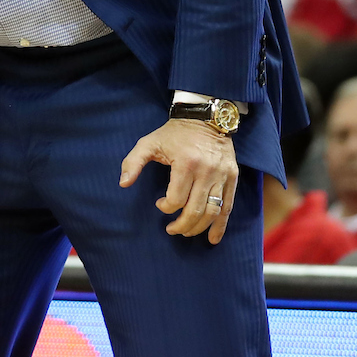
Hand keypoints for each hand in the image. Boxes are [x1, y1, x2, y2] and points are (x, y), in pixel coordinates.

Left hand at [119, 119, 237, 244]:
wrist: (206, 118)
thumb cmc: (175, 133)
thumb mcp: (150, 142)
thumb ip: (133, 162)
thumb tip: (123, 184)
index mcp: (186, 162)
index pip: (176, 199)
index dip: (165, 207)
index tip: (160, 204)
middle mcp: (206, 171)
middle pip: (195, 210)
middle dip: (182, 226)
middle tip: (172, 229)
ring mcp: (222, 175)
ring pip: (212, 212)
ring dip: (198, 228)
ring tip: (187, 232)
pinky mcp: (232, 177)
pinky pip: (228, 207)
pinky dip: (221, 225)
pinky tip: (213, 238)